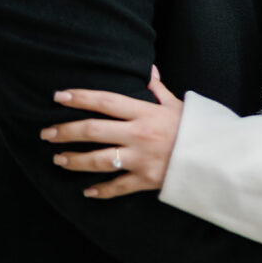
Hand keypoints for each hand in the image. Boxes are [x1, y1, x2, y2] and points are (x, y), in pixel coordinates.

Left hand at [40, 67, 182, 197]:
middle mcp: (139, 134)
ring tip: (58, 159)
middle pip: (94, 130)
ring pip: (99, 160)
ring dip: (75, 160)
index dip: (81, 97)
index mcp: (146, 112)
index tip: (59, 96)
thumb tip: (149, 71)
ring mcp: (141, 159)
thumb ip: (158, 90)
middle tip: (46, 133)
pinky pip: (117, 187)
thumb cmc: (194, 128)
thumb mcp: (177, 105)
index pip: (106, 101)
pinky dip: (101, 191)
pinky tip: (87, 192)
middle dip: (66, 131)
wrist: (214, 157)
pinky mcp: (146, 180)